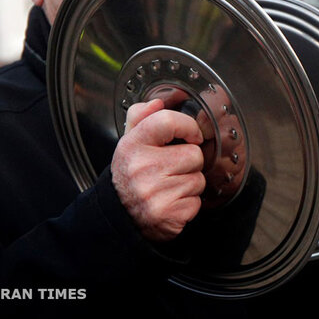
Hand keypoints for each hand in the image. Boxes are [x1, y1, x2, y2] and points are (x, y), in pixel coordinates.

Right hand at [111, 98, 205, 241]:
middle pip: (194, 154)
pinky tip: (172, 201)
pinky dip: (189, 203)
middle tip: (171, 169)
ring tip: (170, 186)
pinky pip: (197, 201)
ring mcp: (155, 193)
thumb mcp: (129, 143)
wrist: (119, 216)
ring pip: (199, 179)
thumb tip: (157, 102)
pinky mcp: (168, 214)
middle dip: (189, 162)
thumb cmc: (130, 175)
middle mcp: (141, 168)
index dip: (188, 126)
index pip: (167, 121)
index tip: (192, 135)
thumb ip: (141, 117)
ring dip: (190, 183)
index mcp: (132, 146)